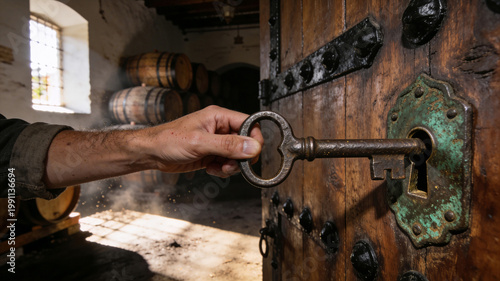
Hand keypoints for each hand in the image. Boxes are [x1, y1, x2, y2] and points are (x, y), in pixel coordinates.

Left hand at [144, 106, 262, 177]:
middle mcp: (219, 127)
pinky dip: (222, 170)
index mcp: (218, 116)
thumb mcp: (200, 143)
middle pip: (244, 142)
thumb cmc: (168, 140)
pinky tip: (211, 169)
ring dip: (231, 166)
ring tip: (218, 168)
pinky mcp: (211, 154)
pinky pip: (226, 163)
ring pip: (236, 155)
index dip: (254, 139)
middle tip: (231, 165)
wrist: (151, 153)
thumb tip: (252, 146)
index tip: (252, 154)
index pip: (248, 123)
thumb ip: (228, 145)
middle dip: (241, 157)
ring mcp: (215, 141)